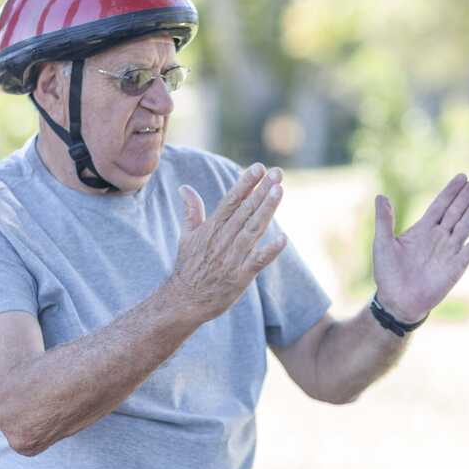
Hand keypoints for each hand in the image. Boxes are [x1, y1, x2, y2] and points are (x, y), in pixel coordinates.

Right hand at [166, 163, 286, 322]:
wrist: (184, 300)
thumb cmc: (188, 267)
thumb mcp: (186, 236)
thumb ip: (191, 211)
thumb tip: (185, 187)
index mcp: (211, 228)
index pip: (231, 201)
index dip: (245, 183)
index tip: (259, 168)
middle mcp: (223, 240)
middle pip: (245, 211)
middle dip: (262, 190)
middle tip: (278, 173)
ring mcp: (232, 258)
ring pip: (253, 229)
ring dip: (267, 210)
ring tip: (279, 191)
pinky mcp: (241, 276)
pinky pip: (258, 261)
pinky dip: (270, 251)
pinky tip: (283, 239)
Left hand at [372, 174, 468, 322]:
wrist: (397, 301)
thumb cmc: (388, 273)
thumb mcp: (382, 243)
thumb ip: (384, 220)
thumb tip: (381, 196)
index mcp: (423, 229)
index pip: (440, 205)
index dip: (451, 191)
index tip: (462, 176)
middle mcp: (439, 237)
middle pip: (456, 210)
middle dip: (467, 194)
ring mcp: (449, 251)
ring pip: (465, 225)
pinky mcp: (456, 267)